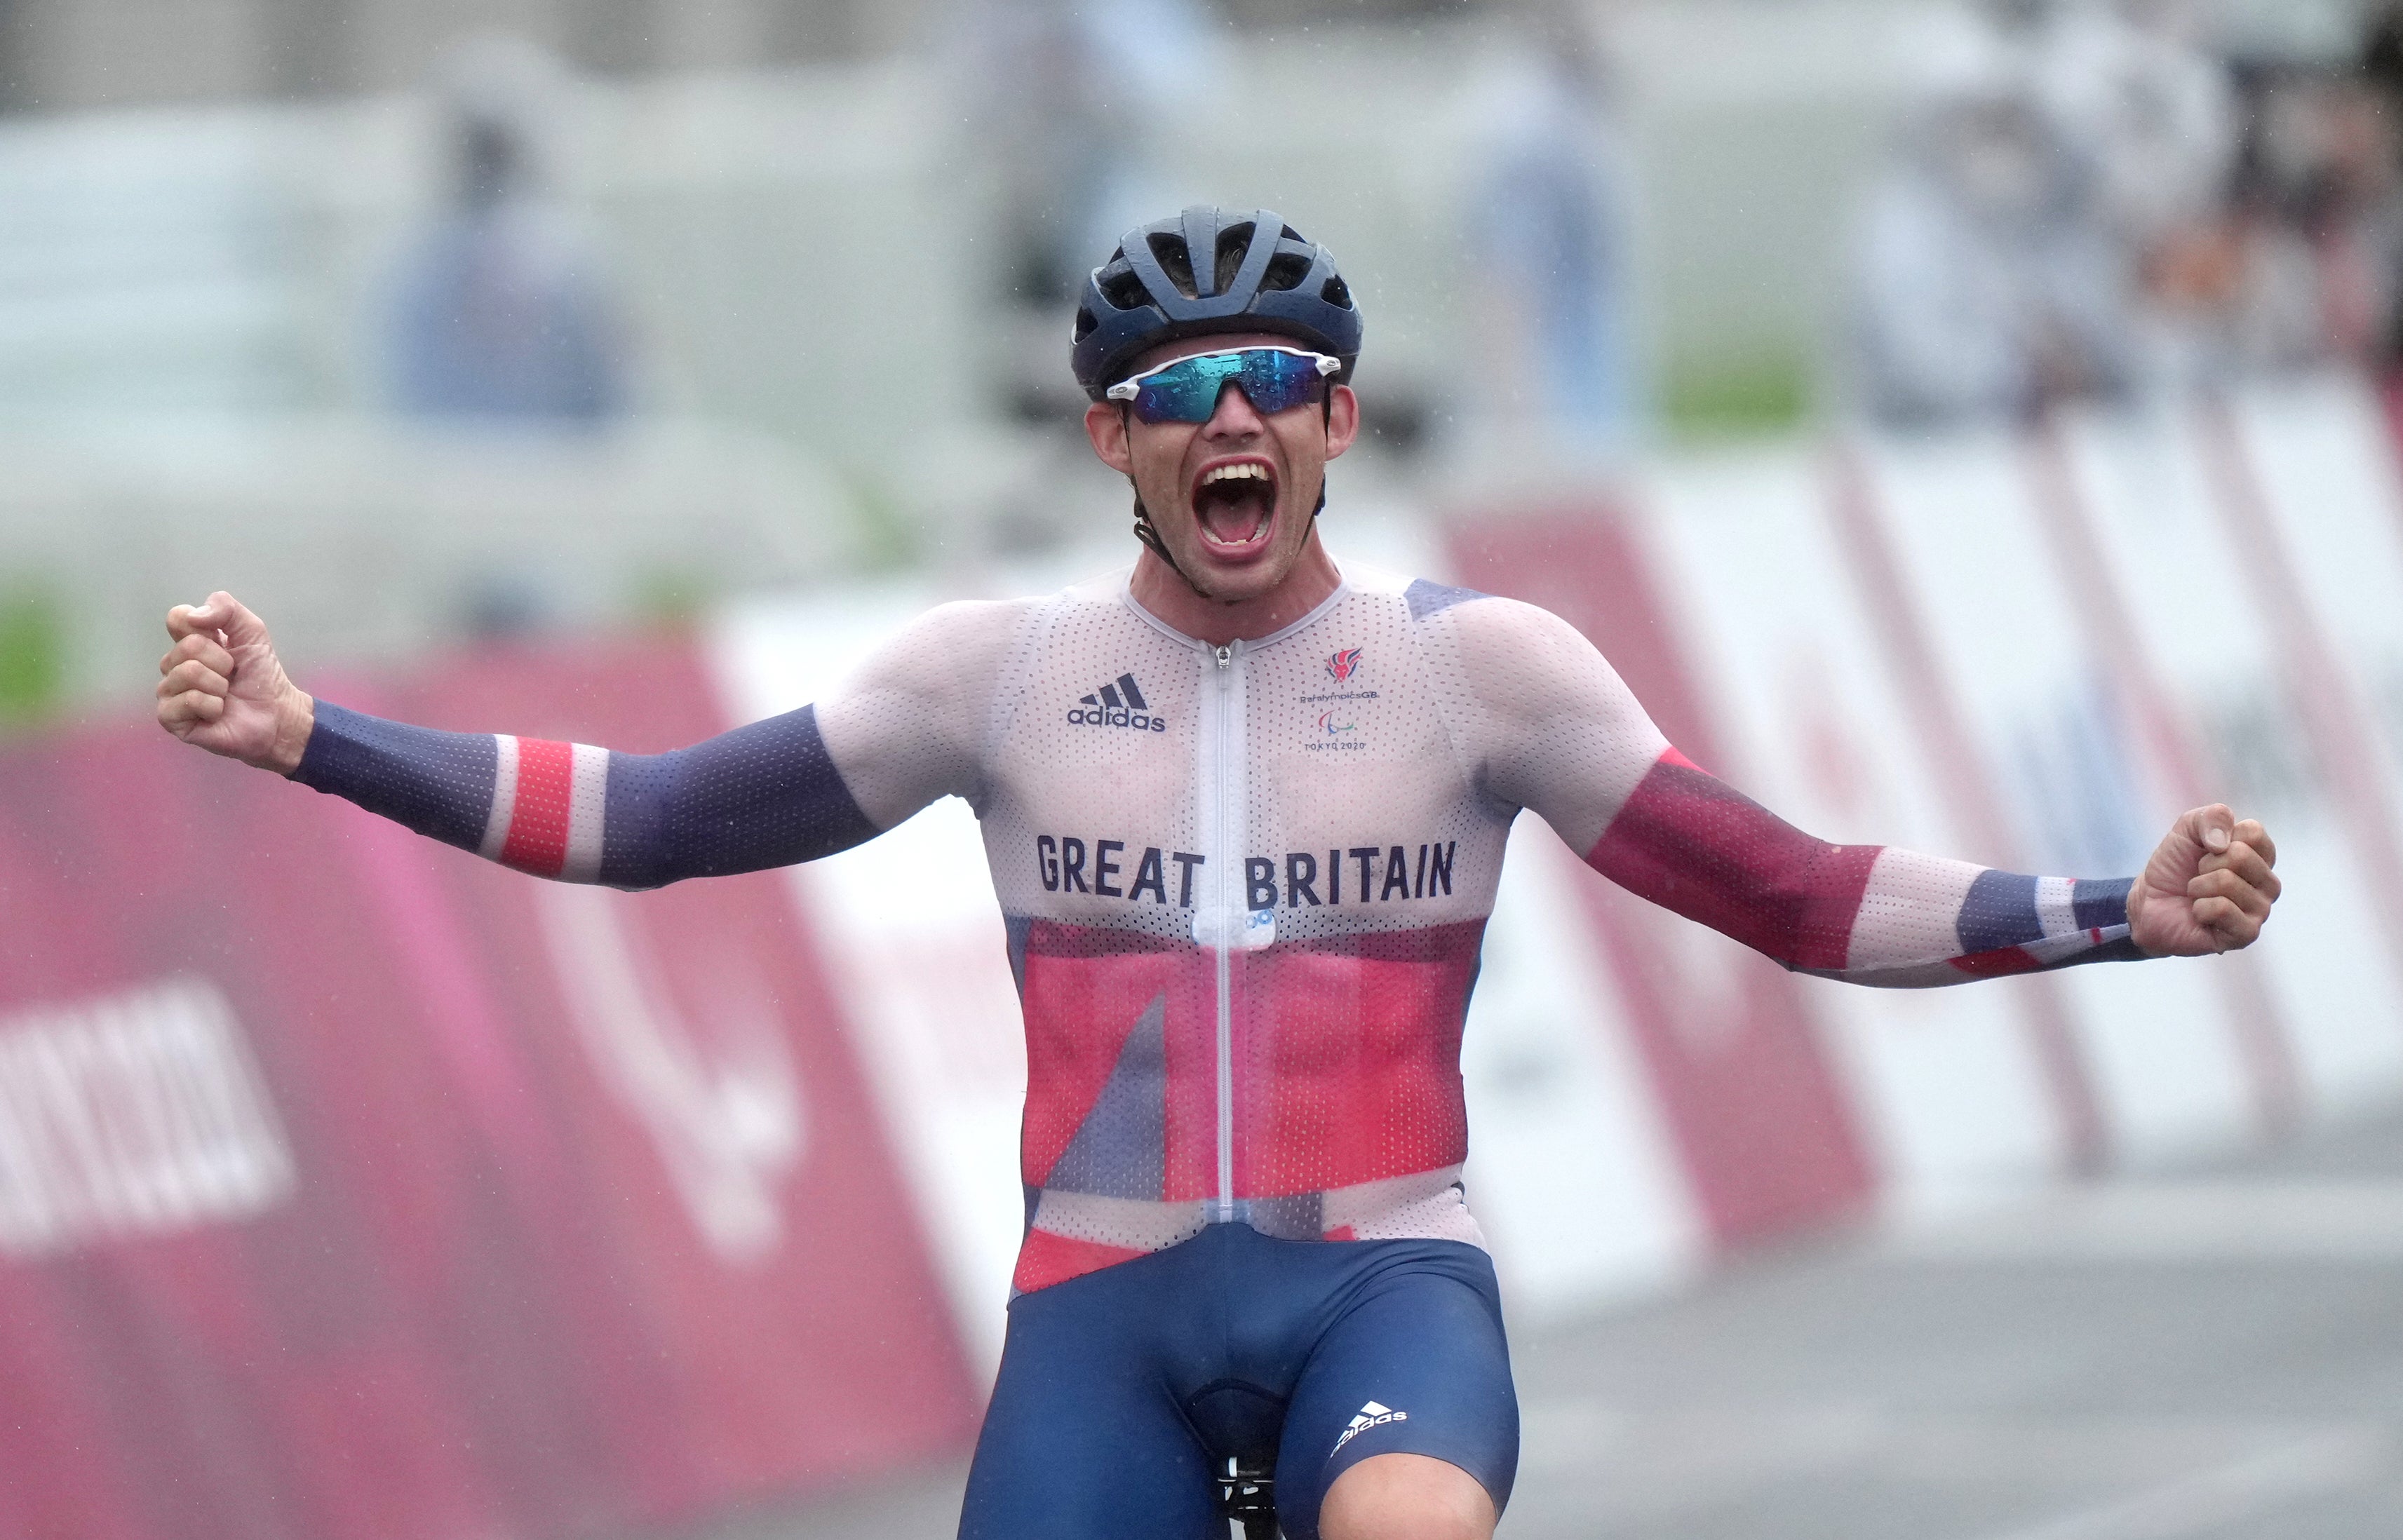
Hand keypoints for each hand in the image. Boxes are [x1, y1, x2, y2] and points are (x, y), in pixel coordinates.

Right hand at [155, 591, 313, 774]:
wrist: (276, 712)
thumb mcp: (251, 631)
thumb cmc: (261, 673)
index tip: (226, 643)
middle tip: (232, 675)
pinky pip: (187, 700)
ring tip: (226, 694)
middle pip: (188, 646)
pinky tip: (218, 712)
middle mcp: (174, 665)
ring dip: (219, 684)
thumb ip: (226, 608)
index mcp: (188, 642)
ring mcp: (169, 692)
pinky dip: (213, 705)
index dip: (205, 628)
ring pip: (188, 672)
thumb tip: (192, 616)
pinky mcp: (170, 718)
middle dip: (222, 661)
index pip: (177, 617)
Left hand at [2127, 804, 2278, 956]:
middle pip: (2241, 855)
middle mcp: (2268, 884)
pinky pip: (2222, 908)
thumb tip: (2224, 842)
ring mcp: (2260, 910)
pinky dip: (2199, 907)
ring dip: (2198, 886)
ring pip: (2227, 882)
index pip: (2254, 832)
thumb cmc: (2175, 866)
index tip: (2206, 850)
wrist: (2149, 902)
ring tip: (2197, 895)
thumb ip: (2212, 817)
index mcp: (2261, 856)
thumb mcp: (2187, 829)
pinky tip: (2199, 914)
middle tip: (2198, 876)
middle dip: (2205, 863)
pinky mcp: (2246, 934)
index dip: (2216, 837)